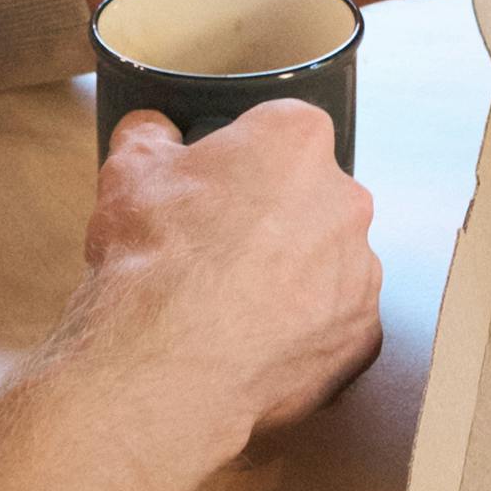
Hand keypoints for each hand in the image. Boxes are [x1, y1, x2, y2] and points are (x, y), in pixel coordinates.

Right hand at [63, 105, 385, 446]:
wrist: (165, 360)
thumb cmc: (152, 256)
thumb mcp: (128, 171)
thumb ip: (151, 136)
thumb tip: (154, 131)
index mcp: (298, 141)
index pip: (279, 133)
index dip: (241, 162)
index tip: (213, 190)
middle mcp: (345, 199)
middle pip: (311, 199)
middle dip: (273, 220)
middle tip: (220, 252)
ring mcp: (361, 270)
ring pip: (328, 264)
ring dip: (293, 277)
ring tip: (234, 307)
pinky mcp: (362, 335)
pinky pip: (336, 325)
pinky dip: (305, 333)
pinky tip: (256, 345)